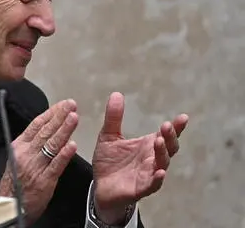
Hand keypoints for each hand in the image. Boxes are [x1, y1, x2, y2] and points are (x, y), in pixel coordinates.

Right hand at [0, 99, 78, 223]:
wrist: (8, 205)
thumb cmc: (14, 183)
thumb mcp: (16, 158)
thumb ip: (30, 144)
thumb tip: (45, 130)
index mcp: (19, 146)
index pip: (36, 124)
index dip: (51, 113)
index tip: (62, 105)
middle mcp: (26, 153)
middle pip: (45, 131)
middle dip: (60, 116)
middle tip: (71, 105)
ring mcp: (35, 166)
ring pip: (52, 144)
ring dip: (64, 130)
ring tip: (74, 118)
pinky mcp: (44, 181)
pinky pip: (56, 165)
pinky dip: (64, 155)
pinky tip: (72, 145)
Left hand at [92, 92, 188, 223]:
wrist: (100, 186)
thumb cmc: (110, 161)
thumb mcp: (109, 136)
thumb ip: (114, 117)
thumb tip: (116, 93)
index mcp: (148, 145)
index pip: (166, 135)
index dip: (176, 127)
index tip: (183, 117)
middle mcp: (152, 159)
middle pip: (169, 148)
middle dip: (170, 137)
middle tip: (166, 126)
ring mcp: (148, 174)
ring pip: (162, 164)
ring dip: (162, 153)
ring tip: (159, 141)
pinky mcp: (140, 188)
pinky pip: (153, 184)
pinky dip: (157, 178)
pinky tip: (160, 172)